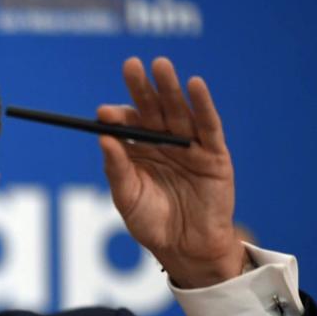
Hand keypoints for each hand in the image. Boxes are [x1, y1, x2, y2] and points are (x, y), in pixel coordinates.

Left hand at [97, 56, 247, 287]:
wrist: (185, 249)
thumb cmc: (152, 224)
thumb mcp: (127, 198)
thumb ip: (116, 169)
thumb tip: (102, 137)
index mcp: (138, 151)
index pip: (127, 124)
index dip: (117, 115)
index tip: (104, 113)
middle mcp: (163, 142)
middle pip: (152, 109)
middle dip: (142, 88)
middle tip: (130, 66)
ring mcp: (189, 146)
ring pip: (179, 111)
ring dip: (170, 88)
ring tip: (160, 66)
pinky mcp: (214, 154)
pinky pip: (209, 125)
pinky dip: (203, 104)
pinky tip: (194, 84)